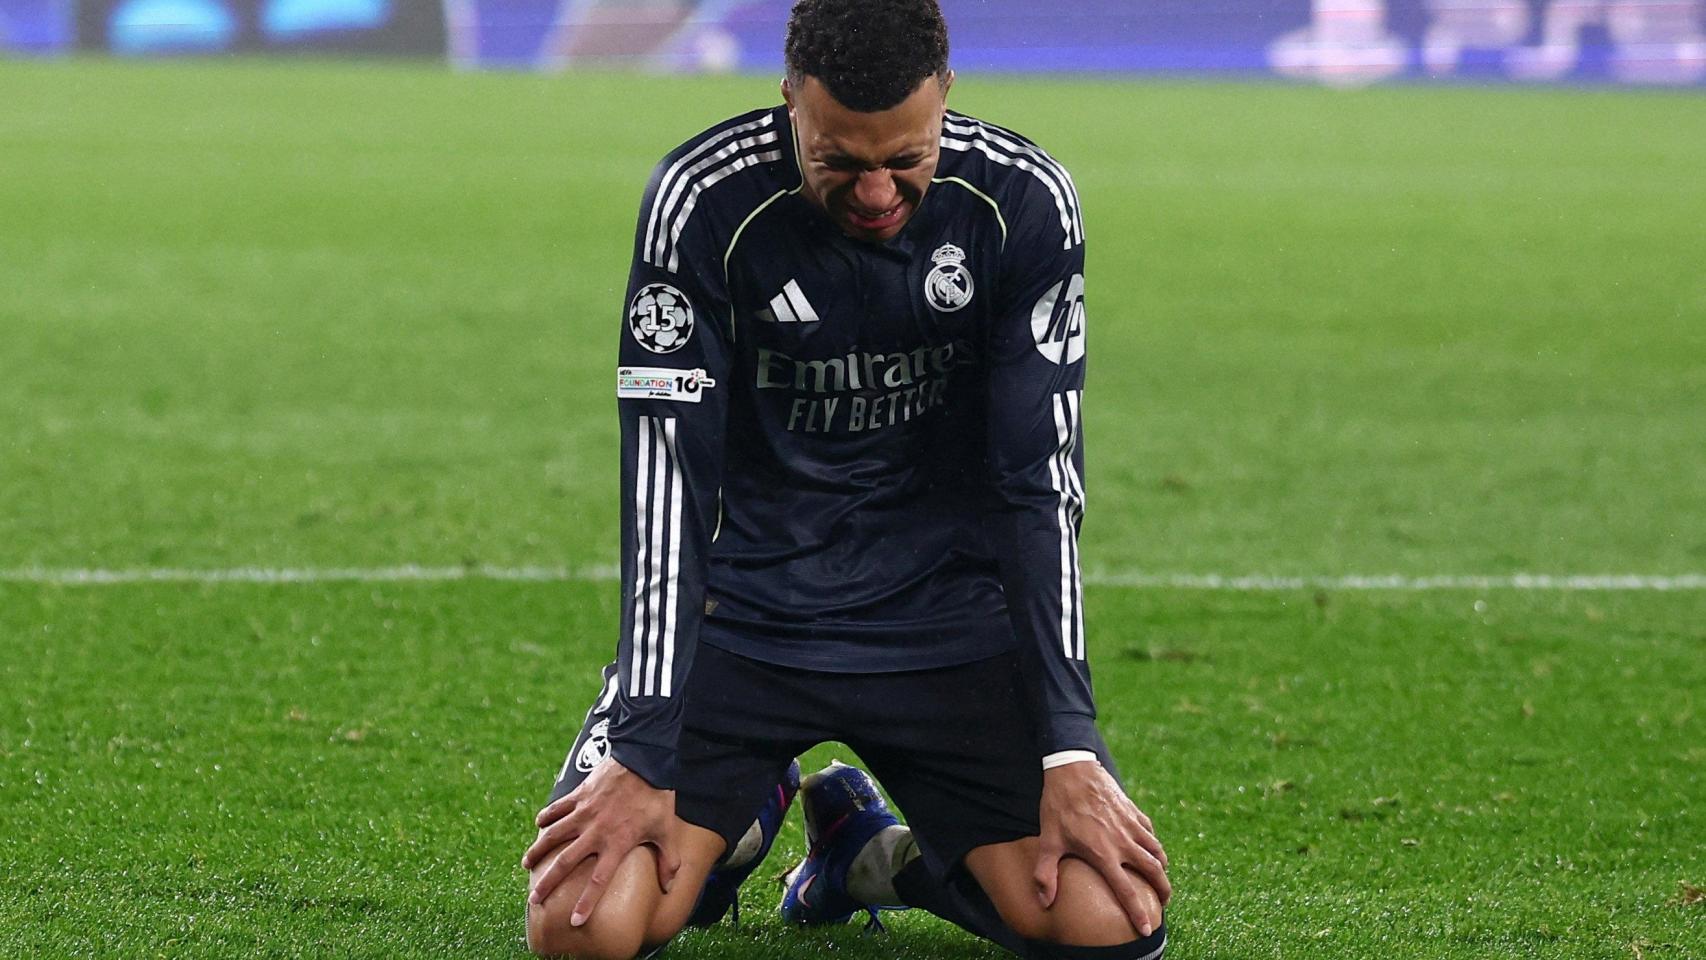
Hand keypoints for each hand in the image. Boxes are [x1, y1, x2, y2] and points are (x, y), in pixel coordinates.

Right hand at [521, 758, 680, 925]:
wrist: (644, 759)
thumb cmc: (657, 796)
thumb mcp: (666, 830)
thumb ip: (668, 860)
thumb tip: (669, 885)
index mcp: (616, 843)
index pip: (598, 880)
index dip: (586, 902)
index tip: (575, 920)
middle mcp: (595, 831)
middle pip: (565, 862)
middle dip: (548, 883)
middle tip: (534, 898)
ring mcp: (584, 812)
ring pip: (553, 835)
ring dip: (538, 850)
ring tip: (526, 863)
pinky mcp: (579, 794)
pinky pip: (557, 808)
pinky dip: (546, 816)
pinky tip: (538, 824)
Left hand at [1034, 761, 1170, 935]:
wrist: (1072, 768)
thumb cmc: (1058, 806)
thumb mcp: (1048, 841)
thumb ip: (1045, 874)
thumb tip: (1044, 902)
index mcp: (1103, 854)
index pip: (1127, 890)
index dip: (1138, 912)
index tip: (1147, 928)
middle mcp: (1123, 842)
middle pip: (1154, 871)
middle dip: (1163, 890)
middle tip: (1163, 902)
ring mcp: (1130, 824)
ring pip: (1157, 851)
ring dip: (1161, 867)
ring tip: (1160, 877)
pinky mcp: (1133, 810)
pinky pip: (1150, 831)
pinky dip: (1154, 843)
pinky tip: (1149, 847)